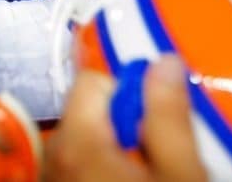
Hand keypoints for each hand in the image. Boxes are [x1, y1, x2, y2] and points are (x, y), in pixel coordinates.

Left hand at [43, 56, 204, 181]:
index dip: (131, 92)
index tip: (157, 119)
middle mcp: (54, 152)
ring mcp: (53, 172)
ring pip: (88, 135)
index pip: (93, 81)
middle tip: (159, 152)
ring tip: (148, 173)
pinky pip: (80, 160)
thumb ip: (169, 117)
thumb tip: (166, 61)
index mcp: (77, 141)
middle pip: (89, 108)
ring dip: (117, 144)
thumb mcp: (179, 173)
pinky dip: (103, 164)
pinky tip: (127, 180)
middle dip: (126, 120)